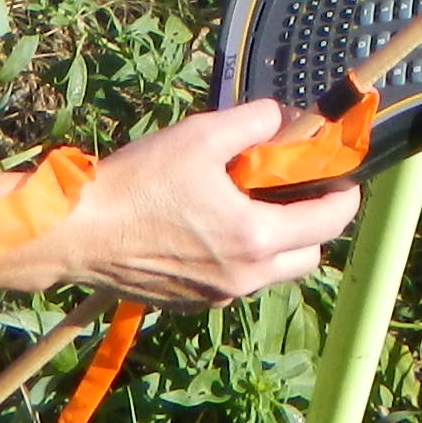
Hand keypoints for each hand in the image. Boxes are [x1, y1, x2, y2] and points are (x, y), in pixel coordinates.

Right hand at [0, 104, 360, 304]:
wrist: (77, 232)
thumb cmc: (139, 182)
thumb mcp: (201, 135)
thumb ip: (253, 122)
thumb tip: (281, 119)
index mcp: (256, 237)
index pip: (329, 222)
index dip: (344, 195)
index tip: (340, 176)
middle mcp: (244, 277)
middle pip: (307, 256)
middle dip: (311, 223)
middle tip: (292, 189)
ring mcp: (216, 296)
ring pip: (270, 273)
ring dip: (274, 242)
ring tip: (245, 203)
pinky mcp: (188, 303)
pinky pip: (233, 281)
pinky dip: (238, 257)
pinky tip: (207, 226)